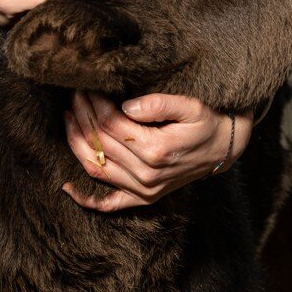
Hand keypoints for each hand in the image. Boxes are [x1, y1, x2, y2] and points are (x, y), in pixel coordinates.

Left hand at [62, 90, 251, 210]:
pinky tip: (67, 187)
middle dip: (83, 116)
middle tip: (75, 95)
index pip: (111, 125)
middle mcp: (146, 174)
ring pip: (97, 168)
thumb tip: (126, 106)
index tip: (86, 88)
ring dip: (76, 143)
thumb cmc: (207, 123)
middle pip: (101, 143)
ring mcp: (143, 190)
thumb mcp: (191, 106)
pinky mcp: (144, 198)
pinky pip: (109, 204)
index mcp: (156, 150)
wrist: (223, 148)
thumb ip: (159, 104)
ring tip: (69, 118)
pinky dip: (86, 199)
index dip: (94, 105)